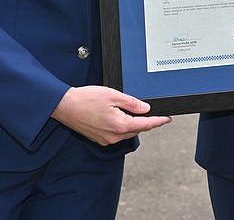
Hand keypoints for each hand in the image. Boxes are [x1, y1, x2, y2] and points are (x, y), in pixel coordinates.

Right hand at [51, 85, 171, 145]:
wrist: (65, 106)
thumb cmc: (86, 99)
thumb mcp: (112, 95)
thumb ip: (131, 102)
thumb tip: (145, 108)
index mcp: (119, 125)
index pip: (145, 125)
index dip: (158, 121)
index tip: (167, 119)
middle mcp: (113, 136)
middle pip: (136, 129)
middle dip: (144, 121)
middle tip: (148, 110)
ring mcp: (106, 139)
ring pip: (126, 132)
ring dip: (131, 123)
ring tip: (128, 109)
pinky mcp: (99, 139)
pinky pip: (116, 134)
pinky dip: (121, 125)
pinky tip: (116, 115)